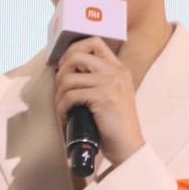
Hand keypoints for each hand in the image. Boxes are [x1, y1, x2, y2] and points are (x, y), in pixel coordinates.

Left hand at [53, 38, 144, 168]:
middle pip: (76, 56)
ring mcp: (110, 83)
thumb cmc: (116, 126)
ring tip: (62, 107)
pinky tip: (65, 116)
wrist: (129, 147)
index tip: (66, 67)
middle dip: (61, 72)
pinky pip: (70, 95)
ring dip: (59, 94)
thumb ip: (99, 80)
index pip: (94, 41)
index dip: (73, 50)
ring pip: (69, 78)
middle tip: (61, 89)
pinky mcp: (102, 97)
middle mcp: (116, 72)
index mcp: (119, 68)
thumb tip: (68, 72)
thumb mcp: (113, 95)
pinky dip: (62, 106)